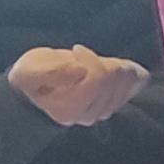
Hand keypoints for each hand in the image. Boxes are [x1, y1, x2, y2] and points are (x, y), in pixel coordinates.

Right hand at [9, 46, 150, 126]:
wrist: (34, 93)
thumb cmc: (30, 80)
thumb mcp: (28, 73)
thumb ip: (51, 72)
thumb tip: (79, 70)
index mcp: (69, 108)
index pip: (98, 78)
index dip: (89, 59)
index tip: (75, 49)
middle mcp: (89, 114)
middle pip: (113, 78)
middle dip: (101, 60)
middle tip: (83, 55)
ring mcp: (103, 111)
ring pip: (126, 79)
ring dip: (113, 64)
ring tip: (94, 61)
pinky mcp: (114, 102)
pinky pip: (135, 83)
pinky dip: (130, 70)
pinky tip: (118, 65)